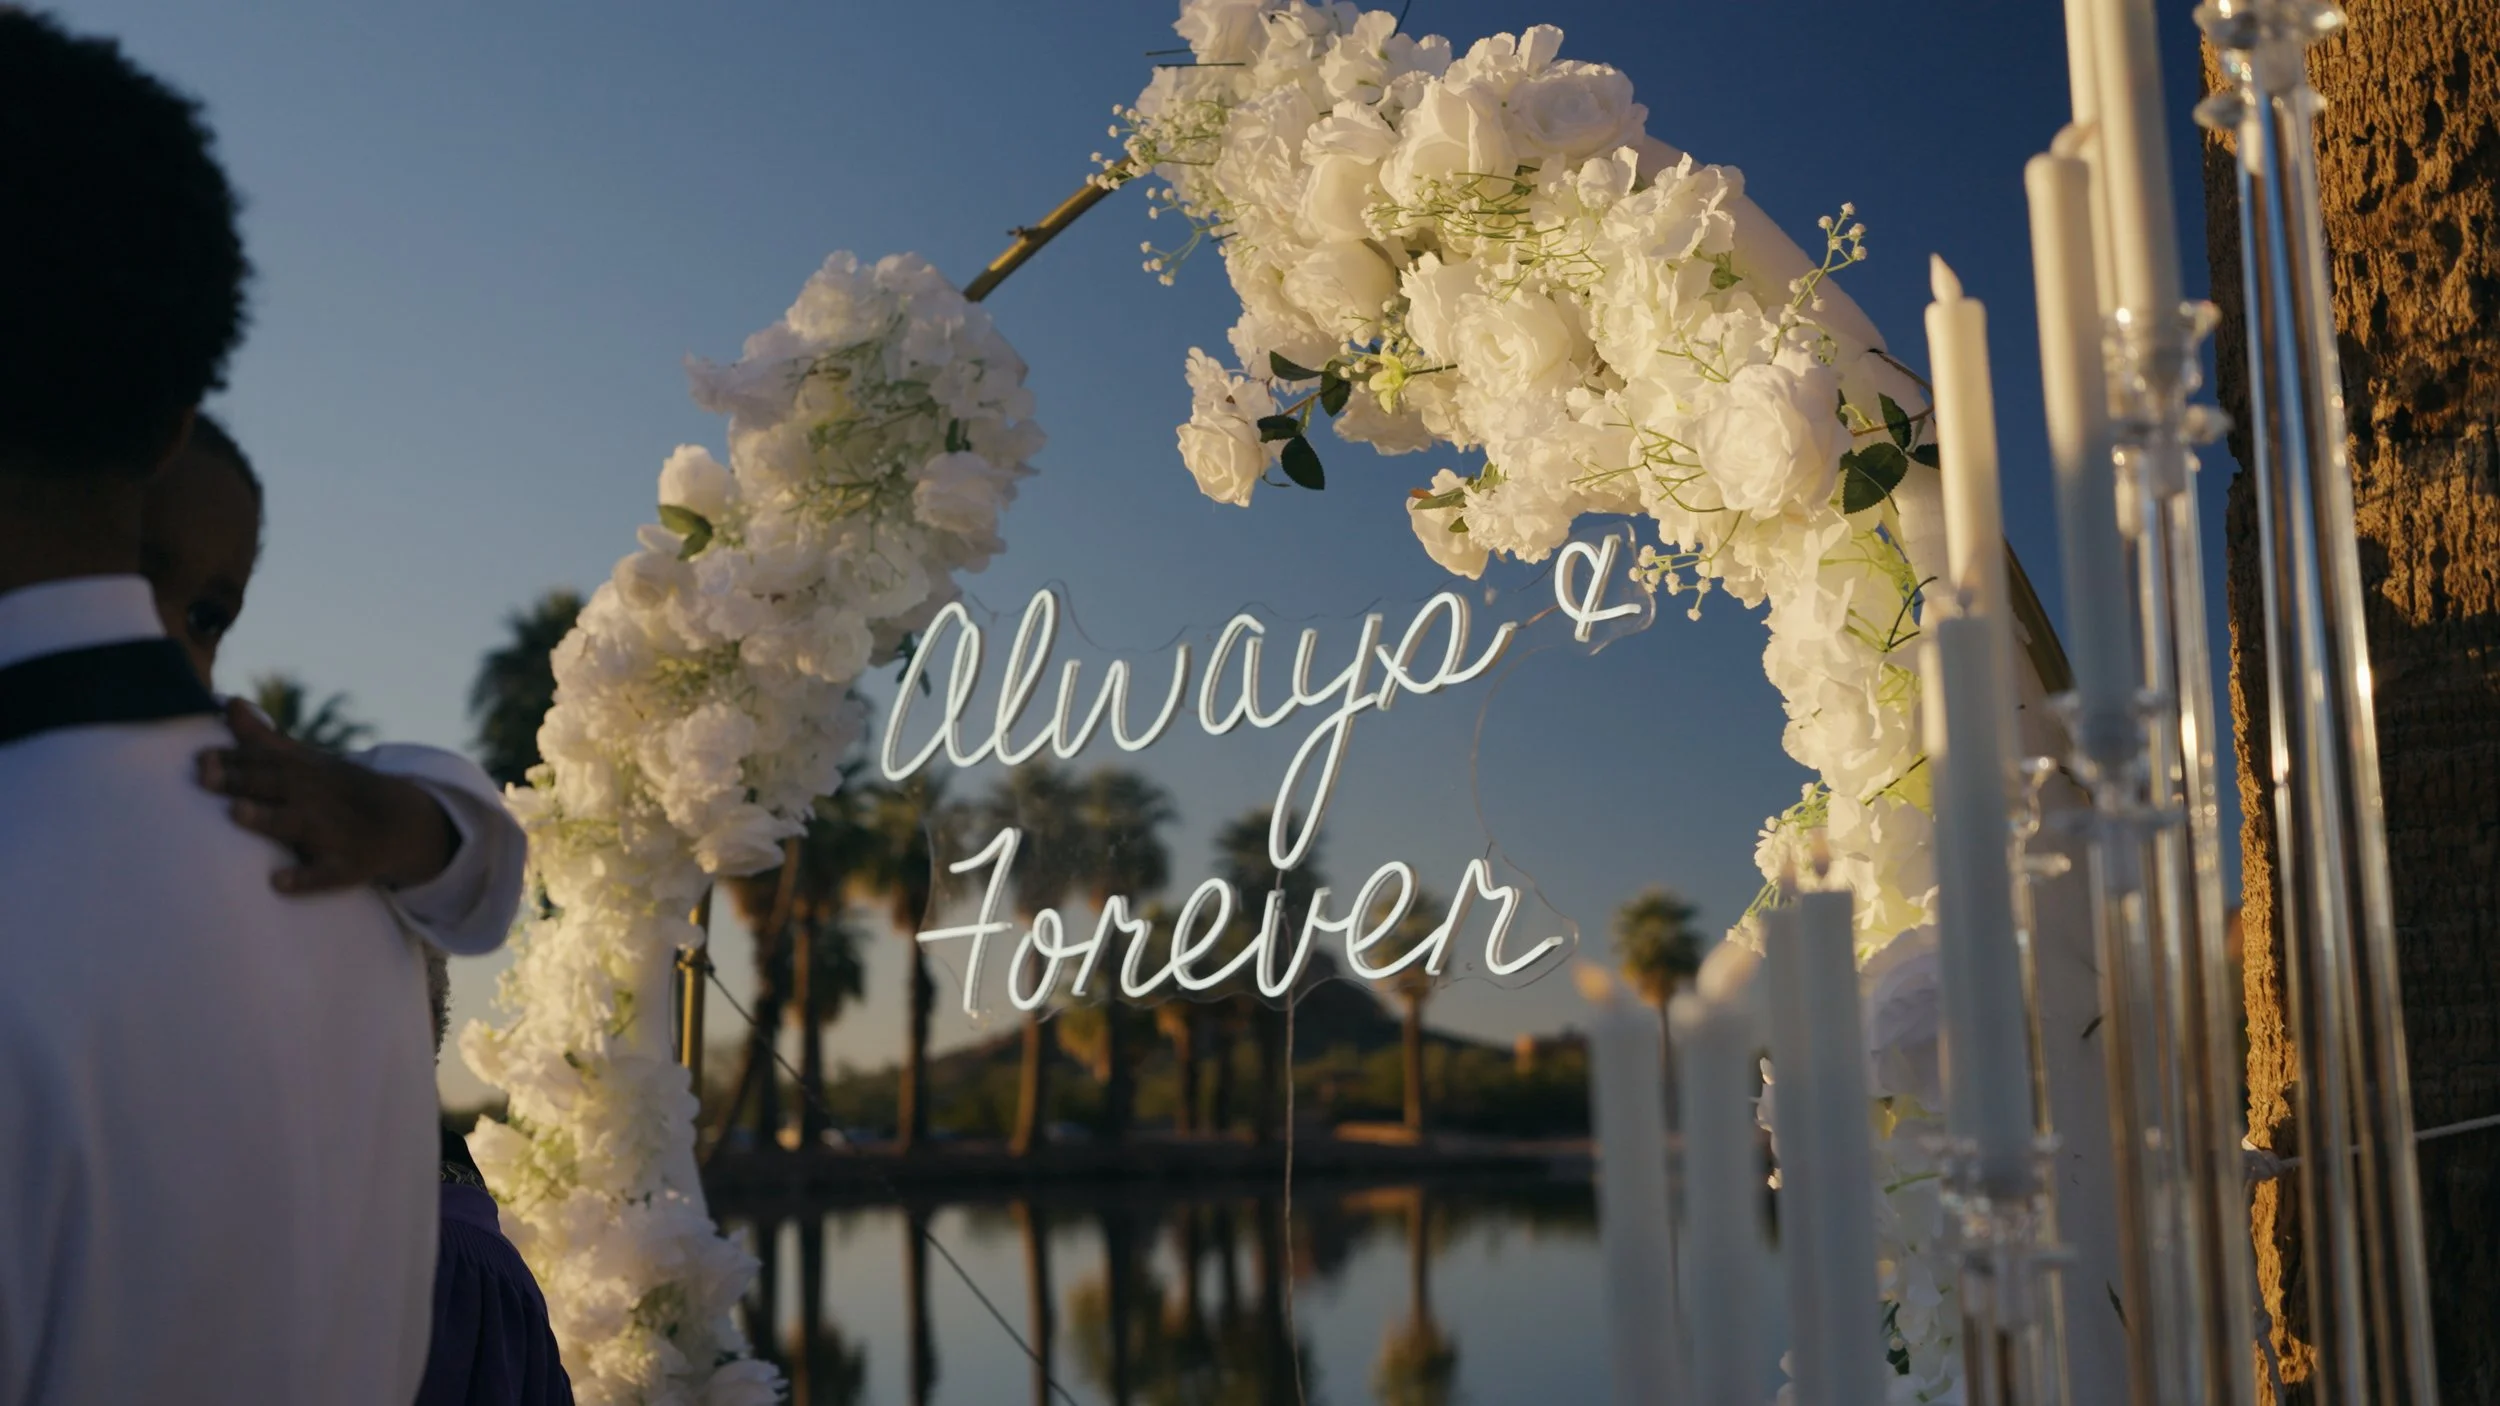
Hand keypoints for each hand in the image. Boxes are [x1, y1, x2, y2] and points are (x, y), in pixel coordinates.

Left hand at [197, 699, 457, 894]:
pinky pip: (326, 873)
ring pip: (298, 824)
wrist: (400, 823)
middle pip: (276, 785)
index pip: (265, 760)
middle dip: (242, 780)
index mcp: (305, 772)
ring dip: (268, 818)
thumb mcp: (306, 762)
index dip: (232, 759)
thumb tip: (229, 702)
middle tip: (205, 777)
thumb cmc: (336, 791)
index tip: (199, 758)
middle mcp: (317, 798)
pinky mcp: (346, 866)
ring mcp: (333, 832)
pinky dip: (305, 878)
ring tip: (238, 813)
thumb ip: (263, 738)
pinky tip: (279, 882)